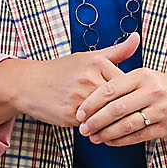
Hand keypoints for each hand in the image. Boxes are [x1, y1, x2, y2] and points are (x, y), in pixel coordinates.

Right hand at [0, 33, 140, 128]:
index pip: (126, 84)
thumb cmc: (62, 70)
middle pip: (119, 101)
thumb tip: (137, 37)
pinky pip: (92, 125)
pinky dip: (98, 129)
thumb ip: (116, 51)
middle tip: (131, 118)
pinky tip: (99, 129)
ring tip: (118, 126)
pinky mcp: (70, 114)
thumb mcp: (88, 57)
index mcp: (97, 63)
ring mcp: (79, 97)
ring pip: (107, 115)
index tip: (134, 102)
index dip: (131, 95)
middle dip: (125, 111)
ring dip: (113, 123)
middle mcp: (89, 78)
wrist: (29, 83)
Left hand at [76, 67, 166, 145]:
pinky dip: (121, 140)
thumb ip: (121, 82)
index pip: (110, 89)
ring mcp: (160, 110)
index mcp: (142, 75)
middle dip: (96, 120)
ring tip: (94, 137)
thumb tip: (91, 92)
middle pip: (116, 108)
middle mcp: (151, 91)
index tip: (80, 111)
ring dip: (107, 133)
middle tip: (83, 127)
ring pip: (127, 125)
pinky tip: (110, 141)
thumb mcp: (146, 75)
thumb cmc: (165, 87)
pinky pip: (138, 136)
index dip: (92, 102)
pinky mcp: (166, 127)